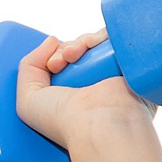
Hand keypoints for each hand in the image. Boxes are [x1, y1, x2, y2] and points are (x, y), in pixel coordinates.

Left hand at [14, 30, 155, 157]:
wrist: (100, 125)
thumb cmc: (63, 122)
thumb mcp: (28, 100)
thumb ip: (28, 67)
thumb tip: (51, 40)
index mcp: (75, 95)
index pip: (66, 62)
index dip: (56, 56)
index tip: (52, 66)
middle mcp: (97, 85)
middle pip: (82, 49)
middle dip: (68, 48)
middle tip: (63, 60)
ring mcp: (116, 75)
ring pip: (98, 42)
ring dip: (82, 41)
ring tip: (76, 54)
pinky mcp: (132, 65)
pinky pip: (118, 39)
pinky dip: (103, 36)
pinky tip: (94, 46)